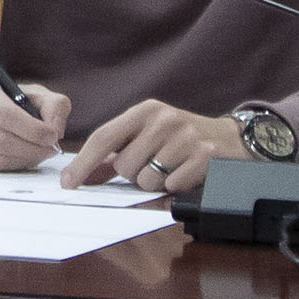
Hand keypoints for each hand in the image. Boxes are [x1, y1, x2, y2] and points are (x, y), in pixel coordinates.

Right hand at [0, 71, 68, 169]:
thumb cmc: (4, 100)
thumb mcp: (29, 92)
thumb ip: (53, 105)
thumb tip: (55, 131)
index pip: (6, 114)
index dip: (34, 130)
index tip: (52, 136)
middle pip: (2, 139)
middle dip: (33, 148)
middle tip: (50, 149)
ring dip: (25, 159)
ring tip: (39, 153)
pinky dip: (13, 165)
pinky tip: (22, 157)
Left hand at [59, 100, 242, 194]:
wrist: (231, 139)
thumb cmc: (180, 139)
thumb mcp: (147, 135)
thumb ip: (114, 154)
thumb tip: (80, 175)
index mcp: (144, 111)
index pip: (104, 137)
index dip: (83, 162)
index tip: (68, 183)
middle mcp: (163, 119)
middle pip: (124, 165)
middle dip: (133, 174)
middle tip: (153, 165)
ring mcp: (185, 137)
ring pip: (147, 179)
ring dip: (156, 183)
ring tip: (171, 168)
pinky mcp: (205, 156)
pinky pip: (172, 186)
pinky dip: (176, 187)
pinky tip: (186, 173)